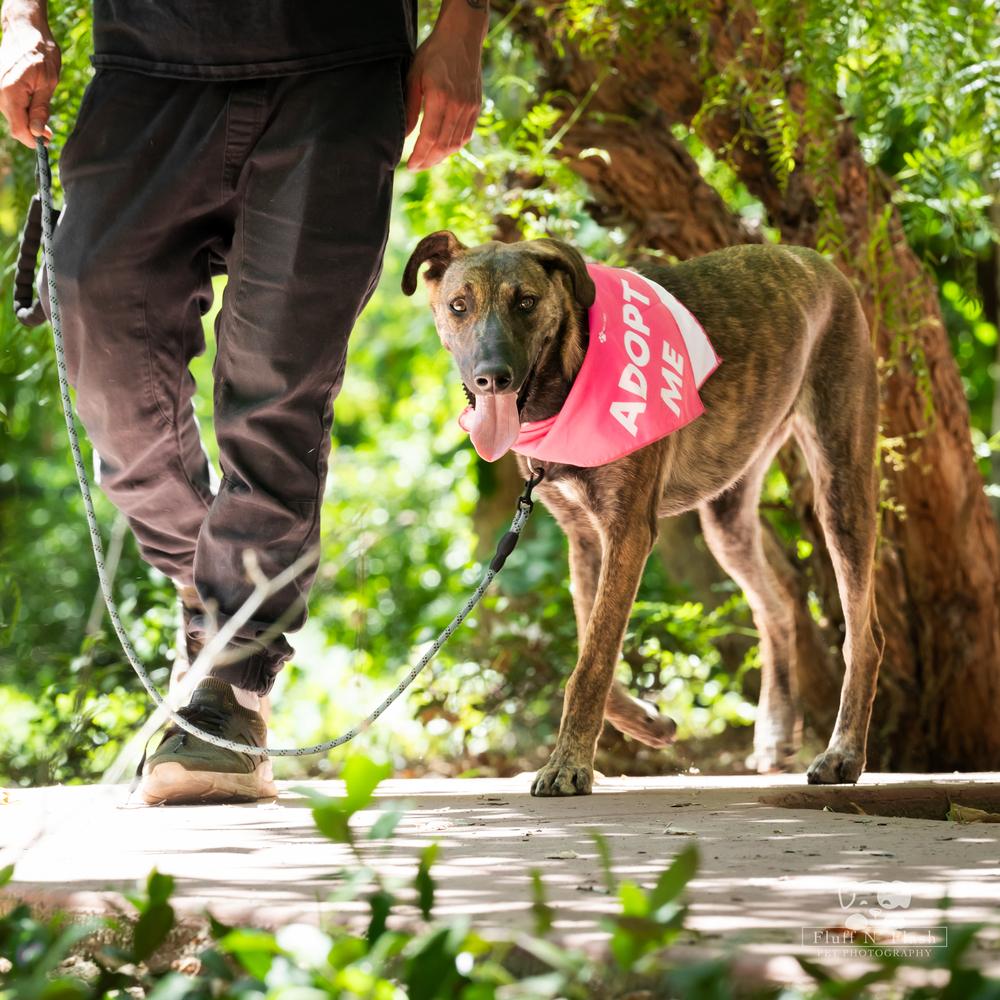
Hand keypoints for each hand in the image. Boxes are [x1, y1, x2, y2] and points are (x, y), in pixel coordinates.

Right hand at [0, 5, 59, 146]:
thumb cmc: (40, 53)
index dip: (33, 141)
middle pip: (15, 124)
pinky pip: (10, 106)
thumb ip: (41, 110)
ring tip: (43, 111)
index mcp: (10, 92)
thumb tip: (38, 133)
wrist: (24, 30)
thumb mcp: (48, 83)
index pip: (19, 129)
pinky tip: (33, 102)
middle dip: (33, 131)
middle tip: (51, 132)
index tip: (47, 142)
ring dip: (28, 120)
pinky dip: (23, 110)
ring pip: (13, 116)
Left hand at [405, 11, 484, 171]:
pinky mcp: (476, 108)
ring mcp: (469, 108)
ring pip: (456, 144)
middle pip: (443, 146)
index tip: (409, 165)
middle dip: (429, 161)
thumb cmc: (434, 54)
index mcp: (440, 98)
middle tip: (417, 167)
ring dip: (441, 157)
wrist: (462, 37)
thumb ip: (410, 108)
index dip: (419, 155)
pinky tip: (443, 150)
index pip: (430, 137)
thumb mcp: (415, 76)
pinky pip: (465, 135)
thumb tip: (405, 135)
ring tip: (428, 161)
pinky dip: (454, 146)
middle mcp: (458, 106)